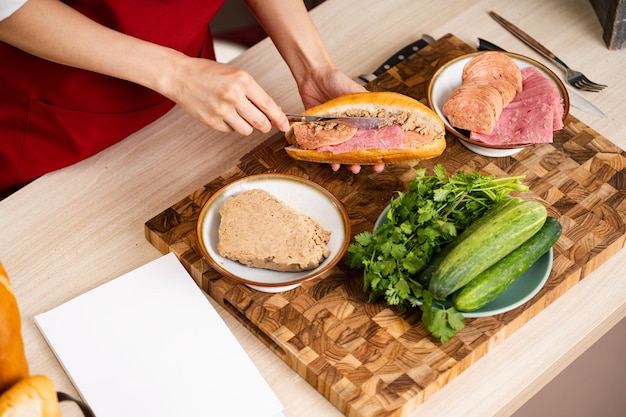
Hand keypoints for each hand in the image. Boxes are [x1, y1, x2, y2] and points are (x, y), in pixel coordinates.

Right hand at [163, 56, 289, 135]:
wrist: (180, 76)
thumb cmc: (209, 73)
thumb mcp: (236, 75)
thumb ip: (254, 92)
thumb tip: (273, 111)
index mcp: (243, 80)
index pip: (269, 105)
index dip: (279, 118)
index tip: (285, 125)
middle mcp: (234, 96)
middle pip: (261, 122)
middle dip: (265, 125)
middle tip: (263, 123)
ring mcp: (222, 110)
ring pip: (247, 130)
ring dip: (247, 126)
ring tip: (238, 114)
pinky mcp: (212, 122)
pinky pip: (231, 131)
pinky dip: (231, 125)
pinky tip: (223, 113)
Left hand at [298, 66, 384, 173]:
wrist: (313, 76)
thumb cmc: (336, 80)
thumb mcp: (355, 91)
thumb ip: (366, 104)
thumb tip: (380, 116)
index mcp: (361, 119)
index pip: (373, 139)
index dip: (378, 151)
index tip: (381, 162)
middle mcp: (349, 127)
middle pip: (358, 149)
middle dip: (363, 161)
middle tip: (366, 168)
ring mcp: (335, 130)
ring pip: (342, 152)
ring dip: (347, 162)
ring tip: (351, 168)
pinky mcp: (320, 131)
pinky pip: (324, 148)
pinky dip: (327, 157)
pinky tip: (331, 163)